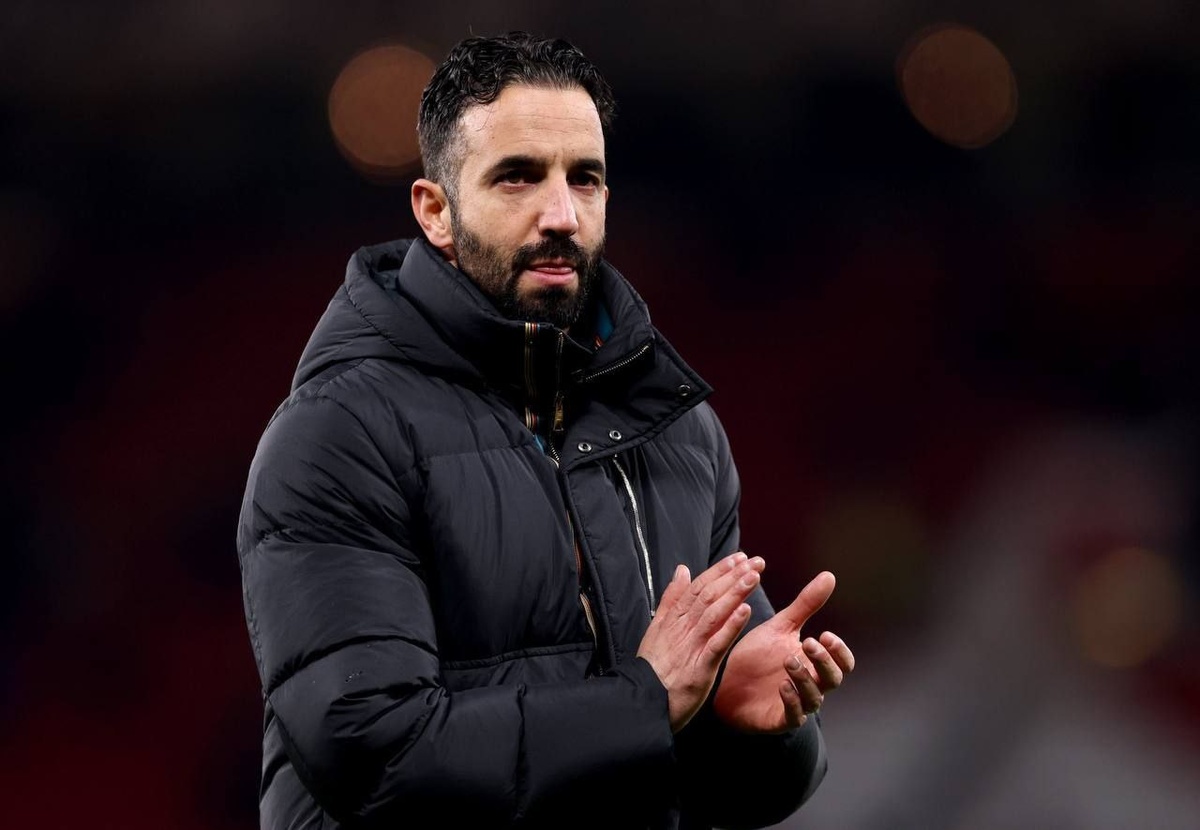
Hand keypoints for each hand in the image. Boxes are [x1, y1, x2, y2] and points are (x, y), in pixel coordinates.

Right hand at [637, 552, 763, 731]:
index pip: (699, 587)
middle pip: (709, 595)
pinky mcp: (699, 667)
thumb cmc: (651, 668)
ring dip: (734, 594)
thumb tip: (682, 570)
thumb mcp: (656, 629)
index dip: (720, 571)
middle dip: (733, 576)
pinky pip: (717, 644)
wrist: (641, 702)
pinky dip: (730, 626)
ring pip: (714, 614)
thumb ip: (670, 599)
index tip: (740, 558)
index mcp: (674, 619)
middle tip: (756, 562)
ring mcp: (691, 647)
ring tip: (753, 578)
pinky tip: (745, 611)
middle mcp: (683, 628)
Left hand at [713, 570, 854, 732]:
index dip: (838, 651)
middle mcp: (811, 685)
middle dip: (824, 661)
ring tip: (789, 661)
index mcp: (814, 664)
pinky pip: (794, 716)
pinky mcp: (779, 719)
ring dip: (805, 678)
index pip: (843, 662)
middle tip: (808, 643)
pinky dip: (792, 701)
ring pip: (815, 697)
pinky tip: (783, 686)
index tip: (824, 634)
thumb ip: (806, 605)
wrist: (723, 681)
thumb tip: (830, 576)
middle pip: (834, 679)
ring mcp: (797, 704)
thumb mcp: (780, 626)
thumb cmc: (756, 655)